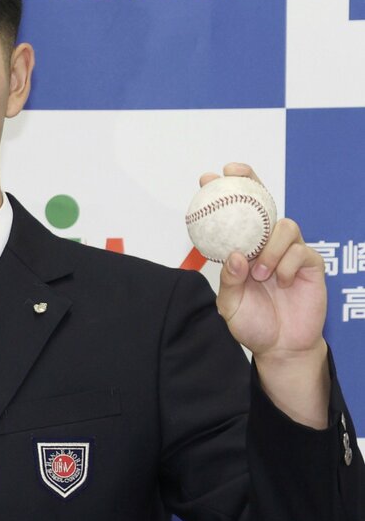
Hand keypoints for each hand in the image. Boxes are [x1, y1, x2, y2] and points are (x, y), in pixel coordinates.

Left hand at [206, 163, 328, 426]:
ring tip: (260, 273)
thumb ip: (230, 281)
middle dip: (251, 182)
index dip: (227, 193)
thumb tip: (235, 255)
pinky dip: (286, 264)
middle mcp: (268, 246)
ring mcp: (290, 253)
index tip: (209, 177)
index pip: (237, 216)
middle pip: (266, 205)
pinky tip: (278, 280)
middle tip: (235, 174)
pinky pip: (301, 252)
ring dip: (270, 247)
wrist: (280, 347)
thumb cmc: (253, 323)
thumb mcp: (230, 305)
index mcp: (245, 250)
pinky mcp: (310, 265)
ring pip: (286, 227)